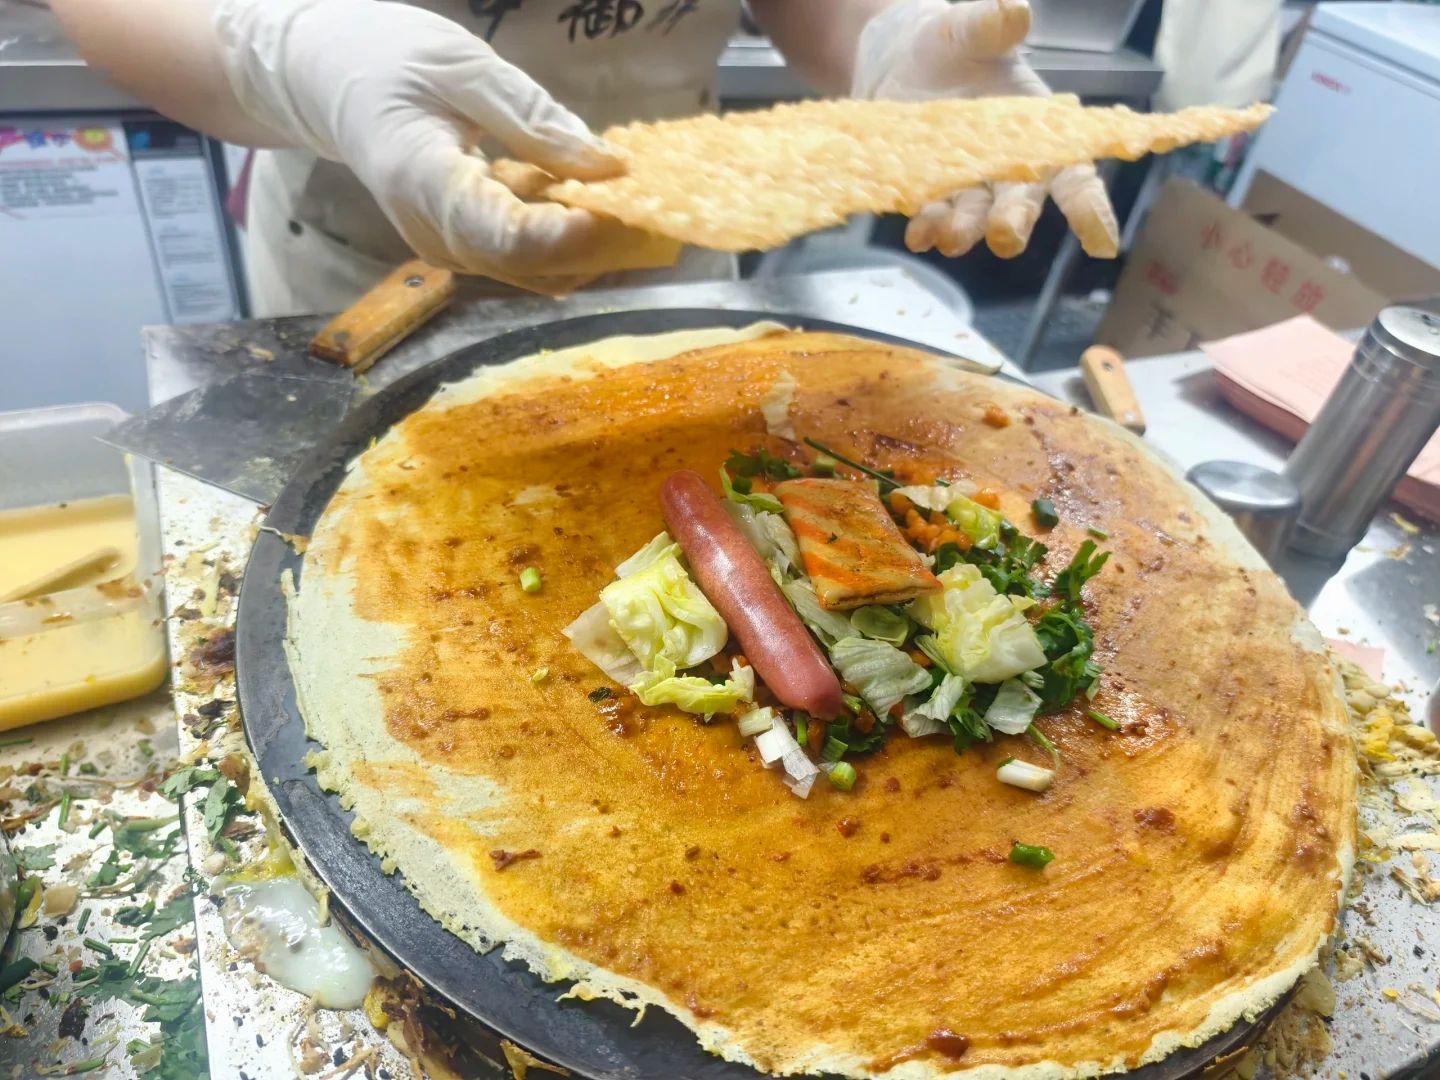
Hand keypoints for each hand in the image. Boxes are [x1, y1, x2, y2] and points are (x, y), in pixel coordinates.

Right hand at [214, 0, 675, 289]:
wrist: (326, 80)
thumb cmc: (384, 58)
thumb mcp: (462, 66)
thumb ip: (533, 119)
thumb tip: (606, 164)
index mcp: (425, 186)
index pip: (514, 240)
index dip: (581, 234)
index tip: (634, 207)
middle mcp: (438, 237)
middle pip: (537, 268)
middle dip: (606, 244)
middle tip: (663, 206)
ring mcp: (451, 249)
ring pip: (541, 272)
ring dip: (596, 245)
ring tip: (639, 201)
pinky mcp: (466, 246)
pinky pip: (530, 257)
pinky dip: (572, 235)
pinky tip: (596, 198)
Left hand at [852, 0, 1118, 258]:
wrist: (903, 59)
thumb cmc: (954, 44)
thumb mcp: (971, 28)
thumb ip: (993, 24)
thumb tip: (1014, 13)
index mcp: (1041, 133)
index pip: (1076, 179)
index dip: (1091, 211)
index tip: (1102, 244)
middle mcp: (1009, 169)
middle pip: (1021, 204)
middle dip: (1014, 222)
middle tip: (1005, 235)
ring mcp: (967, 184)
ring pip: (973, 218)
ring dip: (963, 232)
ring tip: (950, 238)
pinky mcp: (927, 189)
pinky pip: (931, 216)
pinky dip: (925, 228)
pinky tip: (917, 234)